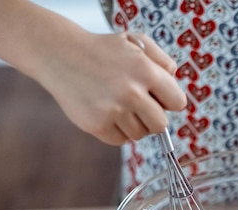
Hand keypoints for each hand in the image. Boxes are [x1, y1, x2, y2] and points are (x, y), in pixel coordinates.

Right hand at [35, 31, 186, 144]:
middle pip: (161, 125)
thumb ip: (162, 60)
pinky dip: (116, 131)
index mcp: (146, 71)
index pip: (178, 103)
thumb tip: (174, 81)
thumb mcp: (136, 41)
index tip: (158, 97)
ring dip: (133, 123)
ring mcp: (113, 110)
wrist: (60, 54)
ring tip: (119, 105)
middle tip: (139, 106)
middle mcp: (131, 92)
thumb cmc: (103, 50)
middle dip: (153, 117)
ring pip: (140, 134)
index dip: (169, 101)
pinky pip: (120, 140)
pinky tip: (107, 113)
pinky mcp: (97, 125)